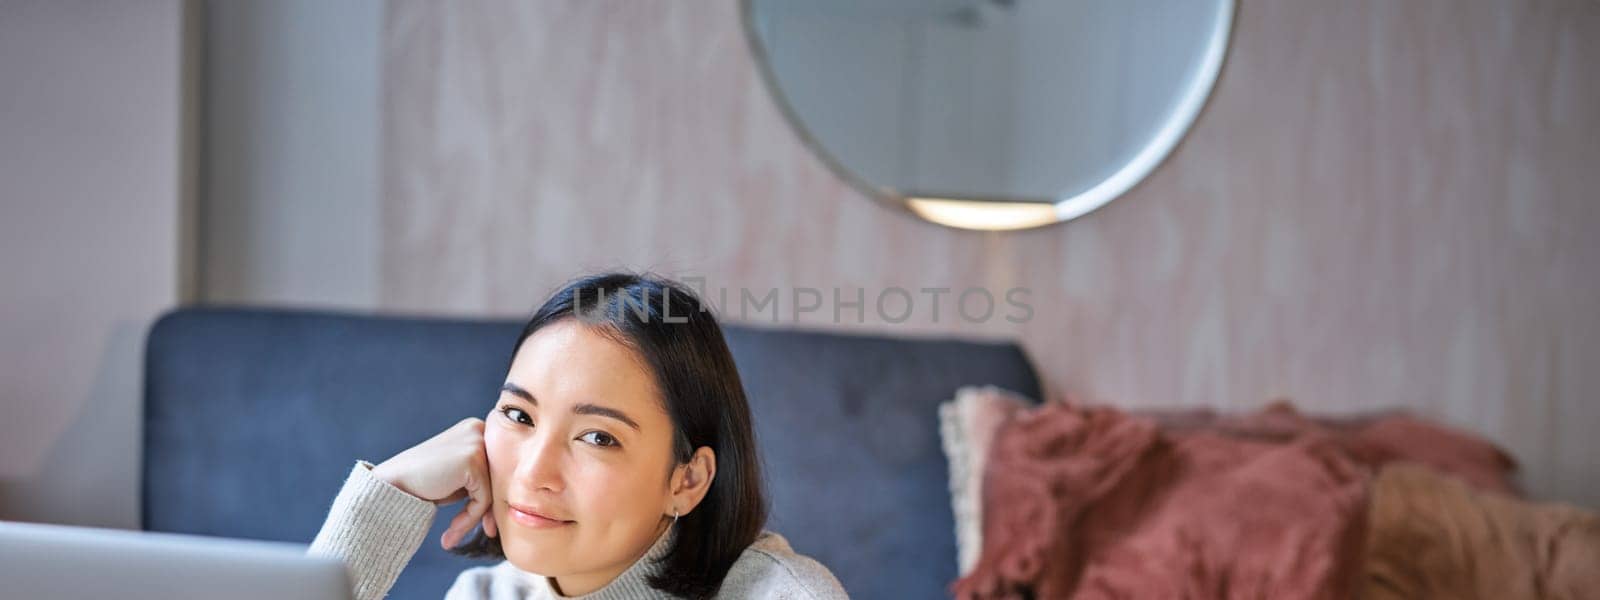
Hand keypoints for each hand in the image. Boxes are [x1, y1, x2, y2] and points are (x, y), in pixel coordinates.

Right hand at [371, 417, 498, 549]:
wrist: (390, 486)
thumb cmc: (423, 484)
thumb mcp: (460, 479)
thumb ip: (484, 481)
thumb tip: (510, 504)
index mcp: (477, 429)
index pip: (498, 467)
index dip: (493, 498)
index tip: (488, 526)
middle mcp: (479, 429)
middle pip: (499, 478)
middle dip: (490, 510)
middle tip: (486, 533)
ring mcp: (476, 442)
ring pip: (492, 490)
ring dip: (476, 518)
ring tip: (454, 535)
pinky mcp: (472, 460)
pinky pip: (483, 498)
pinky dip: (469, 518)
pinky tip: (451, 531)